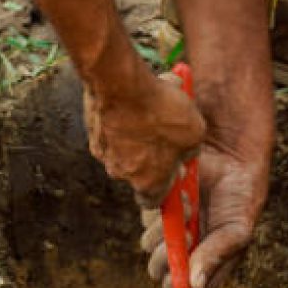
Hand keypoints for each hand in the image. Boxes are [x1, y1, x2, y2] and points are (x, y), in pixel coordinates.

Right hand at [83, 67, 205, 206]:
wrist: (121, 84)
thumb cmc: (161, 113)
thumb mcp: (195, 133)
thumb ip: (192, 150)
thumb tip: (188, 152)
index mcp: (147, 183)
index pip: (152, 202)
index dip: (163, 189)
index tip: (172, 175)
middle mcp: (120, 173)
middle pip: (138, 171)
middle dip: (152, 155)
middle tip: (167, 133)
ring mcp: (103, 152)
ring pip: (125, 146)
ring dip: (139, 133)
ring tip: (154, 108)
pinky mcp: (92, 129)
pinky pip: (112, 127)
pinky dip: (123, 117)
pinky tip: (136, 98)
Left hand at [141, 133, 269, 287]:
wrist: (230, 155)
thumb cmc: (240, 196)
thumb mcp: (237, 231)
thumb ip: (217, 256)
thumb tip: (195, 287)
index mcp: (202, 262)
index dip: (176, 284)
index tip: (182, 270)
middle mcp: (180, 249)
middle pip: (157, 269)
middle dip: (168, 256)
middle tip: (187, 234)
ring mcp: (165, 228)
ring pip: (149, 243)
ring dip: (169, 228)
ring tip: (191, 204)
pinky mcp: (154, 205)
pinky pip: (147, 213)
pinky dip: (165, 204)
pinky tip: (183, 191)